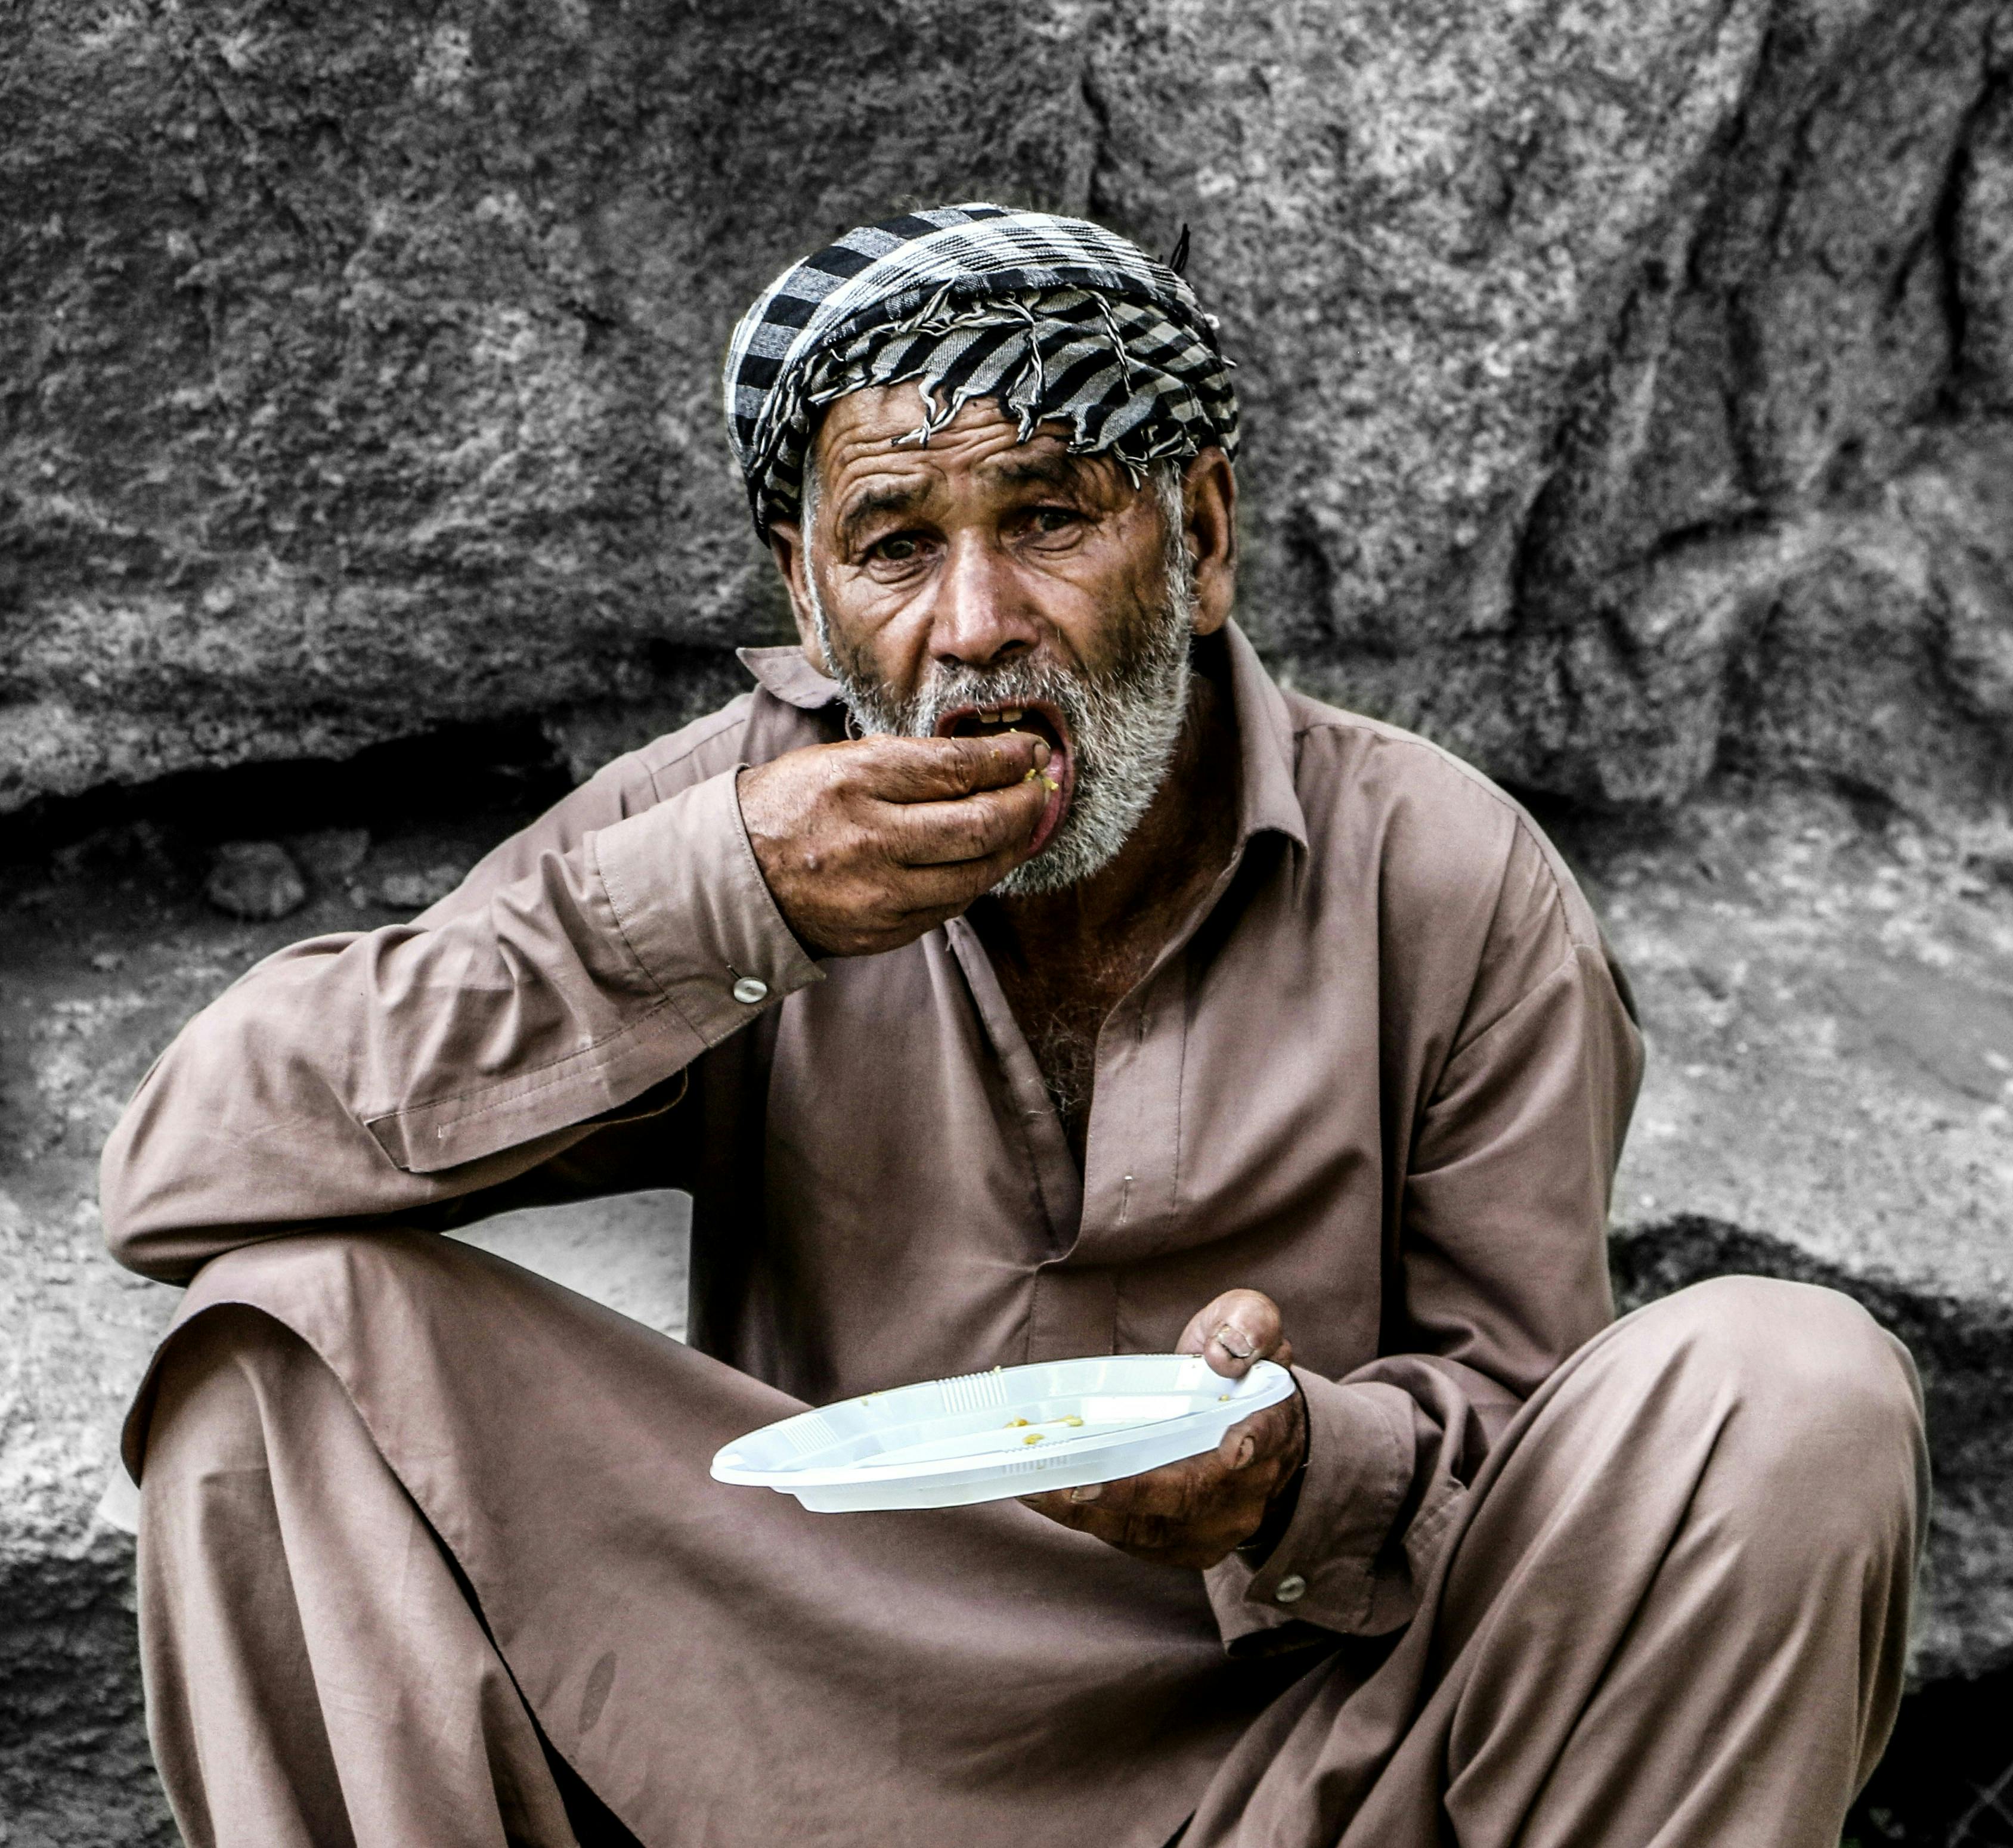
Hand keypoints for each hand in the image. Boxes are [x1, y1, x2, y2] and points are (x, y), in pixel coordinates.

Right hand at [737, 732, 1051, 956]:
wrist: (736, 877)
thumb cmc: (791, 806)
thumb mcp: (839, 761)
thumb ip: (910, 763)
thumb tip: (988, 760)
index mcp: (855, 780)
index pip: (956, 767)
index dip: (1007, 758)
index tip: (1031, 751)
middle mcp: (870, 838)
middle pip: (980, 823)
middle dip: (1025, 803)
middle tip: (1040, 788)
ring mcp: (878, 893)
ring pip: (976, 872)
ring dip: (1012, 846)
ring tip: (1024, 825)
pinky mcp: (883, 931)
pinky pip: (951, 905)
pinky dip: (976, 878)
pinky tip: (984, 859)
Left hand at [1021, 1289, 1306, 1569]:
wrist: (1251, 1433)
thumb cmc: (1239, 1371)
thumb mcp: (1253, 1326)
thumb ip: (1250, 1324)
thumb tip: (1224, 1354)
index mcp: (1269, 1425)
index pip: (1266, 1434)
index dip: (1251, 1441)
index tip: (1233, 1448)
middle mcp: (1245, 1488)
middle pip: (1191, 1497)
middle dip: (1134, 1492)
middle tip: (1077, 1482)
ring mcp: (1212, 1525)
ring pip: (1150, 1528)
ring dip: (1090, 1514)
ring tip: (1036, 1490)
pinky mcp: (1175, 1544)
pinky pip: (1128, 1538)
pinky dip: (1084, 1521)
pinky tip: (1040, 1495)